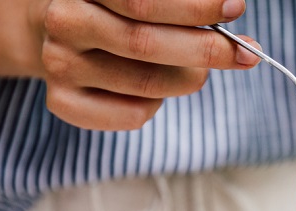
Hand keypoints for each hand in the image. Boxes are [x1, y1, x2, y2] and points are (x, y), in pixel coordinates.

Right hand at [34, 0, 259, 129]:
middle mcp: (64, 22)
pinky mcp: (62, 103)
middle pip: (145, 42)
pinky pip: (133, 114)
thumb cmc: (112, 9)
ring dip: (186, 78)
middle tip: (246, 53)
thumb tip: (233, 22)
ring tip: (195, 68)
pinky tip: (154, 90)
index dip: (195, 7)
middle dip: (205, 49)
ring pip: (147, 84)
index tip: (234, 8)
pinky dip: (157, 105)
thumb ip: (178, 6)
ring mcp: (59, 65)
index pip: (143, 1)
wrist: (49, 30)